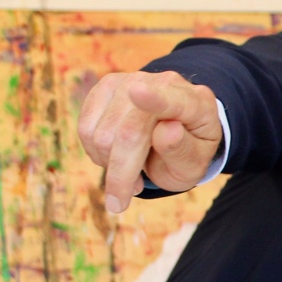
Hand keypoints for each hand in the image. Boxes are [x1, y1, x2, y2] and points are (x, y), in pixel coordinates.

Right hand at [78, 70, 222, 213]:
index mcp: (196, 103)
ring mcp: (131, 80)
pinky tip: (115, 157)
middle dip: (121, 173)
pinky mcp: (105, 87)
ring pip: (101, 133)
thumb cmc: (187, 153)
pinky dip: (97, 153)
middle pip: (128, 132)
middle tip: (122, 201)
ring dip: (110, 164)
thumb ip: (183, 150)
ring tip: (131, 171)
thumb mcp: (194, 164)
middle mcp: (163, 83)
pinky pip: (86, 128)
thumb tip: (168, 130)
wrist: (175, 134)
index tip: (138, 93)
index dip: (154, 99)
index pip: (172, 101)